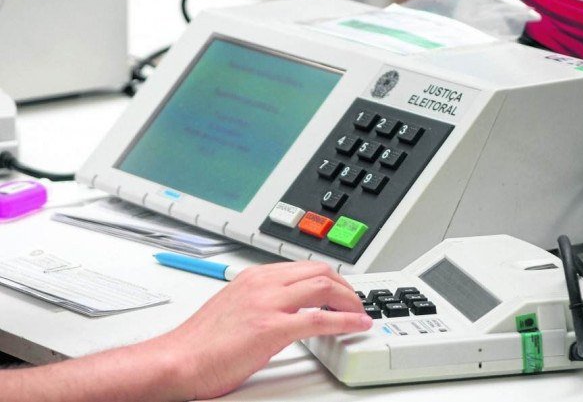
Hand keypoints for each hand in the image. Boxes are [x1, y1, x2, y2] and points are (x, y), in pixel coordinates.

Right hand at [160, 261, 371, 399]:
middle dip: (345, 286)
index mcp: (255, 277)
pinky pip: (319, 318)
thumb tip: (288, 310)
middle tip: (355, 303)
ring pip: (323, 286)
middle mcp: (263, 284)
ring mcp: (268, 303)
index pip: (304, 267)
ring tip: (359, 314)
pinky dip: (345, 320)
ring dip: (349, 300)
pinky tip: (356, 326)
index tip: (341, 291)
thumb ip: (263, 301)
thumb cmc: (202, 341)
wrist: (179, 359)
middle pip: (319, 271)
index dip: (330, 279)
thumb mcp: (236, 307)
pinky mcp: (271, 327)